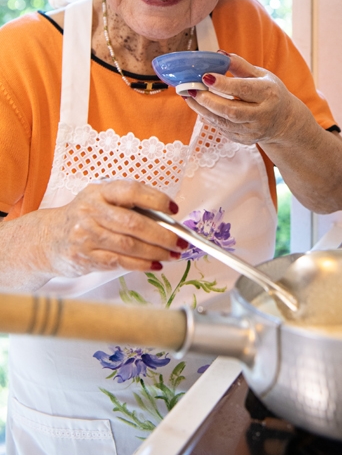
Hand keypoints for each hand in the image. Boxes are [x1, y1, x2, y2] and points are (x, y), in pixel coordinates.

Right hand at [40, 180, 184, 277]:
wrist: (49, 238)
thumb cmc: (84, 217)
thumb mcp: (101, 201)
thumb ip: (129, 205)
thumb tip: (167, 219)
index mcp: (99, 191)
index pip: (132, 191)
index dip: (156, 199)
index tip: (173, 210)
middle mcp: (91, 211)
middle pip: (133, 223)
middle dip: (162, 234)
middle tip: (180, 241)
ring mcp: (86, 235)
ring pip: (129, 245)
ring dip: (156, 252)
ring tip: (172, 254)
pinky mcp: (86, 257)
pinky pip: (120, 261)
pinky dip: (142, 264)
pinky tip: (155, 264)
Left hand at [183, 53, 301, 146]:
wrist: (283, 120)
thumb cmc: (269, 92)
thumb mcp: (261, 74)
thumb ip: (240, 65)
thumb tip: (219, 54)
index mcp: (268, 93)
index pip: (244, 89)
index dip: (223, 84)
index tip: (205, 77)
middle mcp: (262, 114)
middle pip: (231, 111)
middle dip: (208, 101)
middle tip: (192, 90)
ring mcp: (254, 130)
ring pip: (224, 123)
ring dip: (203, 111)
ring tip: (189, 98)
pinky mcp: (245, 140)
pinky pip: (223, 130)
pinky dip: (210, 119)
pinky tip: (201, 108)